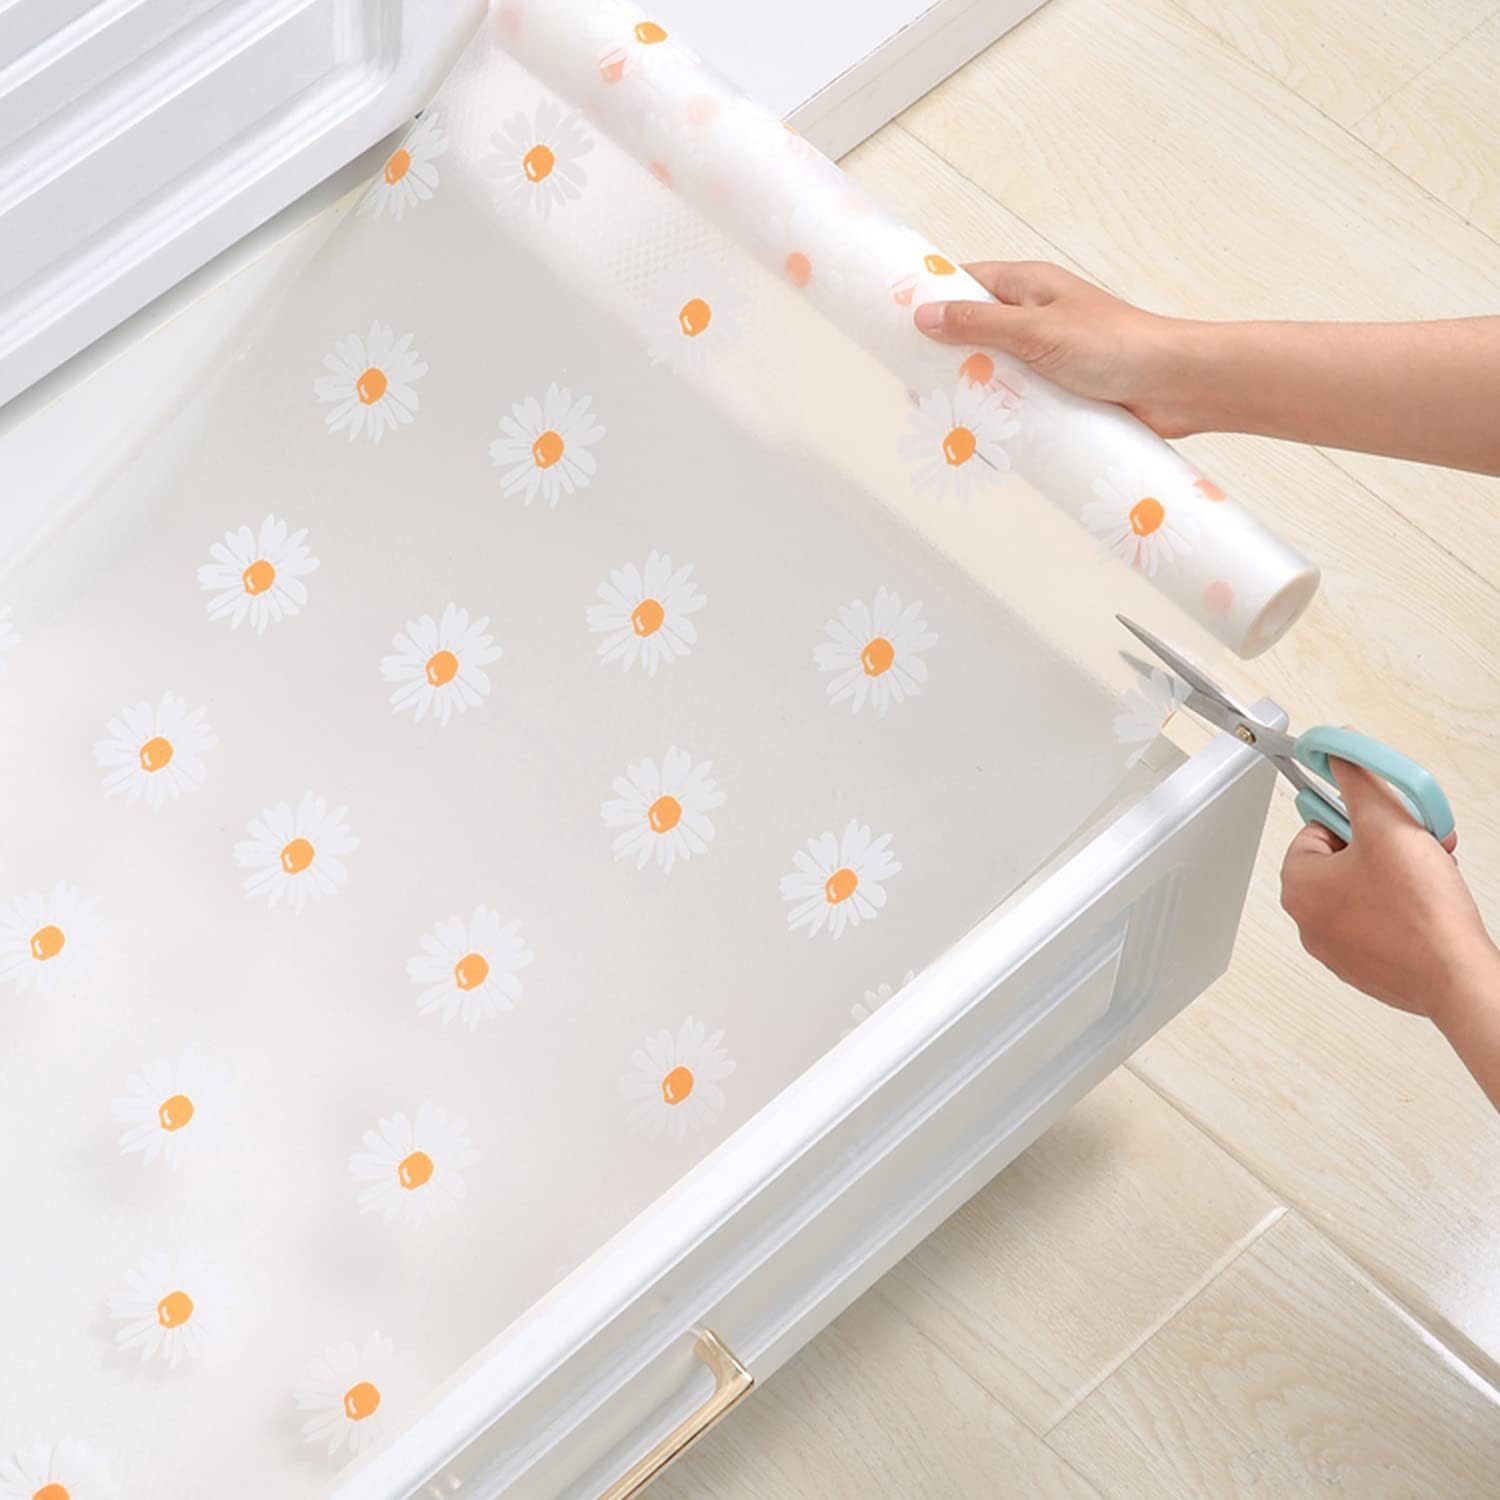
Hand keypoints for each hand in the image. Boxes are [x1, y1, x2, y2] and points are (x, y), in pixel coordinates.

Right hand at [913, 261, 1200, 437]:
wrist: (1176, 386)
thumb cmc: (1117, 345)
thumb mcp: (1036, 331)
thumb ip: (979, 324)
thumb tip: (926, 316)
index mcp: (1029, 287)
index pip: (967, 282)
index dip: (932, 297)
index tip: (897, 318)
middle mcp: (1035, 319)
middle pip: (974, 333)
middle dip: (945, 358)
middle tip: (914, 385)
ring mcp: (1047, 357)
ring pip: (993, 372)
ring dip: (972, 393)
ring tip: (943, 416)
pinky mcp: (1060, 393)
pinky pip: (1018, 403)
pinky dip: (999, 417)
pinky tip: (982, 436)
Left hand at [1280, 757, 1494, 1023]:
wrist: (1456, 974)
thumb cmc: (1420, 911)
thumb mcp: (1388, 825)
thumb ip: (1360, 781)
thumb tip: (1339, 751)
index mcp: (1298, 886)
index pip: (1317, 829)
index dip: (1359, 819)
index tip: (1389, 822)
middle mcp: (1308, 921)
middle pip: (1344, 859)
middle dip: (1386, 845)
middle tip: (1418, 844)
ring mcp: (1337, 949)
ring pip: (1366, 888)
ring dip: (1400, 871)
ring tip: (1432, 872)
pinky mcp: (1367, 967)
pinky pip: (1380, 921)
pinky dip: (1404, 906)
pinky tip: (1431, 904)